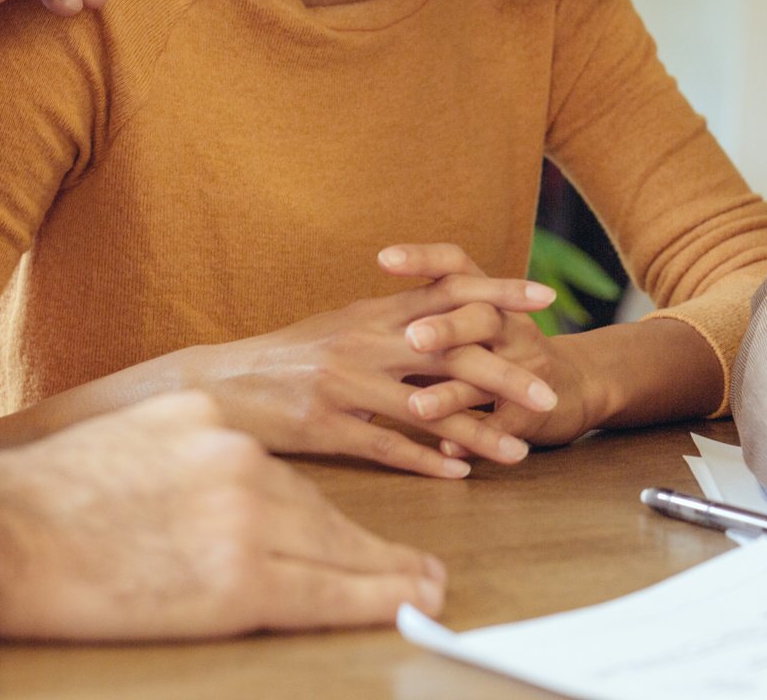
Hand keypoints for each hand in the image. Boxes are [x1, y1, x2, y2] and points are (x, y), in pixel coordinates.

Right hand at [0, 391, 444, 640]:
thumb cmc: (43, 502)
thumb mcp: (131, 443)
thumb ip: (185, 458)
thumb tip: (215, 493)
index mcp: (210, 423)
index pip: (292, 474)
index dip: (335, 510)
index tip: (369, 530)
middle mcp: (240, 460)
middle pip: (325, 510)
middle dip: (374, 548)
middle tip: (423, 571)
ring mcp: (244, 517)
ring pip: (334, 549)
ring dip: (385, 575)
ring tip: (422, 590)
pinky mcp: (239, 578)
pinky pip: (322, 591)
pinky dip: (374, 599)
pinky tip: (407, 604)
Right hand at [172, 252, 561, 476]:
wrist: (218, 383)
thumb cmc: (287, 357)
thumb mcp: (340, 324)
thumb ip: (391, 318)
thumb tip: (445, 311)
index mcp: (372, 312)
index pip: (447, 291)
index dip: (498, 292)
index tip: (545, 299)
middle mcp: (364, 342)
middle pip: (451, 355)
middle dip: (506, 375)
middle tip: (548, 394)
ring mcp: (346, 385)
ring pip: (428, 410)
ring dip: (478, 433)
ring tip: (519, 452)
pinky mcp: (327, 427)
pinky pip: (388, 448)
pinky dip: (428, 461)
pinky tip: (460, 474)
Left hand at [378, 243, 608, 449]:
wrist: (574, 387)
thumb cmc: (501, 353)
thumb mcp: (473, 325)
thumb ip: (428, 315)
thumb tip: (362, 311)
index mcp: (486, 300)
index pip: (456, 268)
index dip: (423, 260)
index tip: (382, 258)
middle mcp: (510, 326)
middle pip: (480, 316)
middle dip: (447, 328)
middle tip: (412, 338)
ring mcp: (525, 366)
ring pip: (491, 374)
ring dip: (453, 392)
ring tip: (417, 408)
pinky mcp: (534, 409)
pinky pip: (505, 422)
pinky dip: (477, 436)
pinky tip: (448, 450)